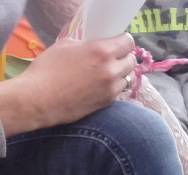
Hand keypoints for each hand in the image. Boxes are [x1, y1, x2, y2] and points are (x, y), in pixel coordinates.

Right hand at [19, 35, 135, 129]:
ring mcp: (112, 87)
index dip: (124, 41)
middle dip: (124, 57)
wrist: (40, 99)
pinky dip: (114, 86)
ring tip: (108, 73)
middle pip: (131, 61)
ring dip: (121, 74)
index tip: (119, 42)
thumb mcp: (64, 45)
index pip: (128, 43)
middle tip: (114, 58)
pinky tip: (102, 85)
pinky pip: (119, 90)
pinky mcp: (108, 102)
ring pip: (128, 77)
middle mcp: (111, 69)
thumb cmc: (47, 69)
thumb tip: (93, 44)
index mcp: (101, 51)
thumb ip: (85, 43)